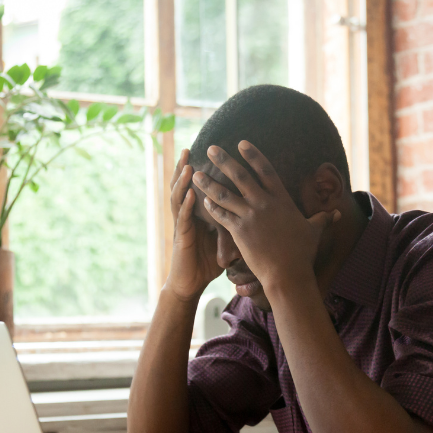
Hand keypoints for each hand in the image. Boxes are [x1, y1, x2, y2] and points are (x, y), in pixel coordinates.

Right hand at [165, 149, 223, 301]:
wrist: (191, 283)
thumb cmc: (207, 263)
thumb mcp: (222, 239)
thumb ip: (233, 225)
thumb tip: (252, 217)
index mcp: (199, 214)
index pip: (199, 187)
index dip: (200, 171)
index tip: (205, 154)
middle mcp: (189, 216)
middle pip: (184, 187)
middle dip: (185, 167)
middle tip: (189, 148)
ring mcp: (183, 226)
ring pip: (179, 198)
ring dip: (181, 182)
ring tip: (186, 165)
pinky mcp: (181, 238)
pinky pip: (183, 219)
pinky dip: (186, 205)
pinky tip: (190, 194)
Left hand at [192, 141, 339, 290]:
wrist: (288, 274)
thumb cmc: (302, 254)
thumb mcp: (315, 231)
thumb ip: (323, 219)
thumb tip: (338, 214)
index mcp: (281, 200)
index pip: (266, 170)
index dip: (253, 155)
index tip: (241, 143)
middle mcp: (264, 204)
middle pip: (241, 176)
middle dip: (224, 161)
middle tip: (210, 148)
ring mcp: (250, 217)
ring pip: (225, 195)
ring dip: (209, 183)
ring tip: (195, 173)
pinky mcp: (239, 232)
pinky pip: (221, 215)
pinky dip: (211, 207)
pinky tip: (202, 200)